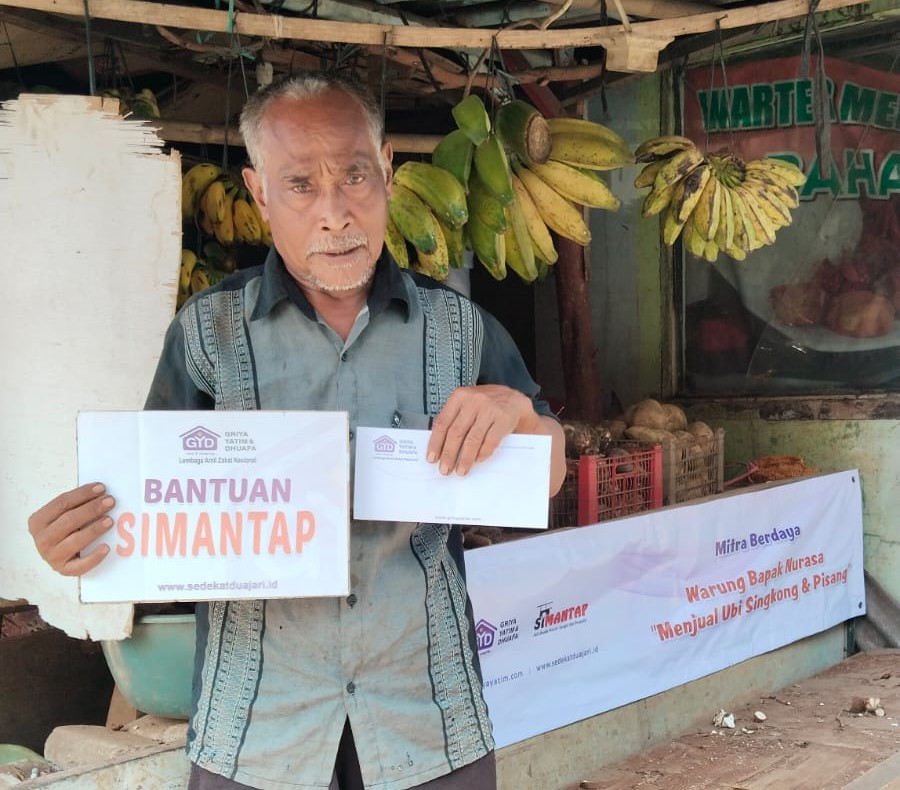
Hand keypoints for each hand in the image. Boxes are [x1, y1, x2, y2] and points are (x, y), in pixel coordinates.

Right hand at [28, 483, 114, 575]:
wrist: (55, 554)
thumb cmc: (63, 529)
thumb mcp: (61, 515)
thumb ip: (75, 504)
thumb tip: (101, 493)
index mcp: (38, 521)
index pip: (61, 503)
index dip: (82, 494)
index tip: (101, 488)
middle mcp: (42, 539)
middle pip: (69, 520)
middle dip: (92, 509)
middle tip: (110, 501)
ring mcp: (52, 556)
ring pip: (75, 540)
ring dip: (94, 529)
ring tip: (110, 520)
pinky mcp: (63, 569)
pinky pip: (80, 566)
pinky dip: (94, 557)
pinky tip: (106, 548)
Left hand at [426, 385, 543, 476]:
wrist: (514, 399)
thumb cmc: (486, 405)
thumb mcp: (467, 404)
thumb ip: (455, 419)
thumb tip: (440, 447)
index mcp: (459, 396)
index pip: (442, 422)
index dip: (436, 442)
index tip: (432, 458)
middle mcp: (473, 401)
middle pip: (456, 432)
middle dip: (449, 454)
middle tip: (445, 469)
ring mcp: (489, 409)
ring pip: (472, 439)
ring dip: (465, 458)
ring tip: (461, 470)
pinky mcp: (504, 418)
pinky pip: (490, 441)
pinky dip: (483, 453)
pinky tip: (478, 461)